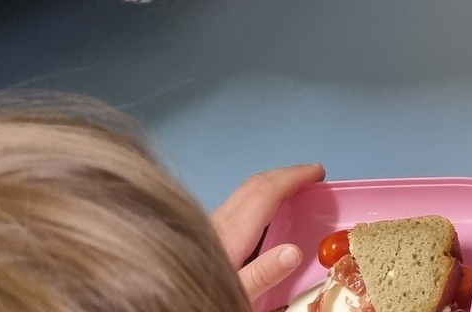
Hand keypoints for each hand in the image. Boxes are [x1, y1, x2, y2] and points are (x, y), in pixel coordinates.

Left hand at [210, 163, 325, 306]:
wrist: (154, 302)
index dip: (293, 178)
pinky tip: (264, 218)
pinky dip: (258, 200)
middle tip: (311, 176)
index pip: (265, 193)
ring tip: (293, 192)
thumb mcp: (236, 295)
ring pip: (243, 194)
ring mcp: (207, 228)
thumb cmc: (198, 298)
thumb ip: (262, 275)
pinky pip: (236, 207)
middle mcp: (216, 224)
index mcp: (228, 236)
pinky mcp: (201, 236)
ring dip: (271, 186)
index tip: (317, 172)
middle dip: (284, 175)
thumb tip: (293, 251)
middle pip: (253, 185)